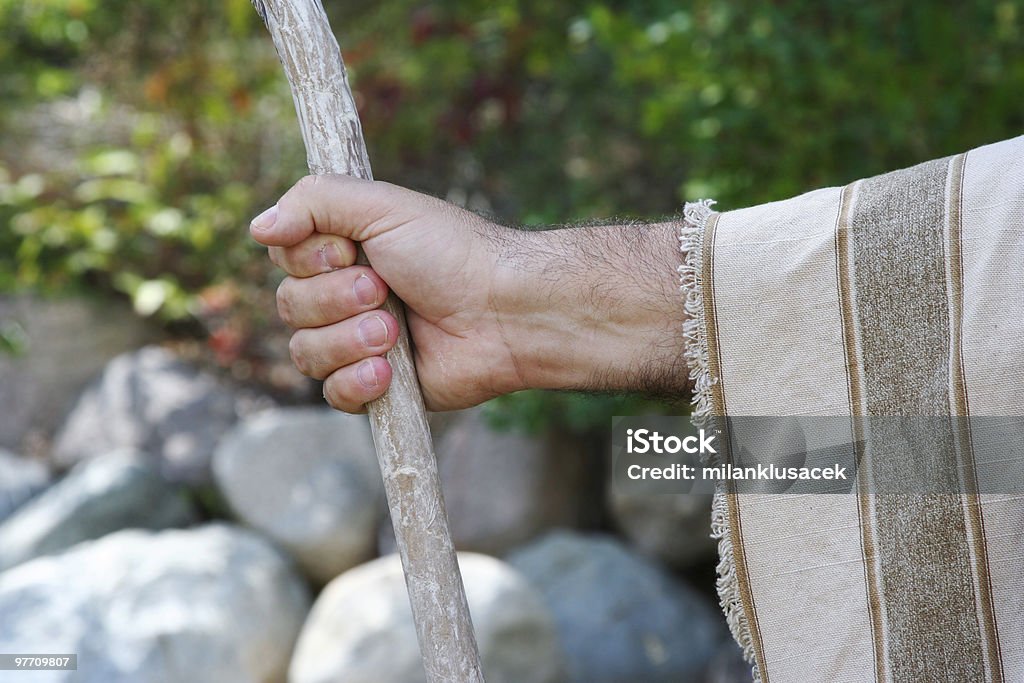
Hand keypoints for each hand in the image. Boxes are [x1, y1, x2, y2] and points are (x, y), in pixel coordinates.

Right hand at [250, 174, 687, 412]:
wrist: (504, 311)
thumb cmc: (451, 252)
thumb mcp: (381, 205)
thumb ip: (313, 200)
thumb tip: (257, 227)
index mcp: (344, 252)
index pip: (283, 259)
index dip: (310, 260)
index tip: (350, 251)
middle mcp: (345, 297)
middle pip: (288, 308)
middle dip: (336, 300)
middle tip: (386, 291)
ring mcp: (359, 345)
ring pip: (305, 354)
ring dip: (350, 340)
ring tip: (397, 332)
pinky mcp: (378, 389)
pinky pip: (332, 396)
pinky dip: (357, 383)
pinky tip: (391, 372)